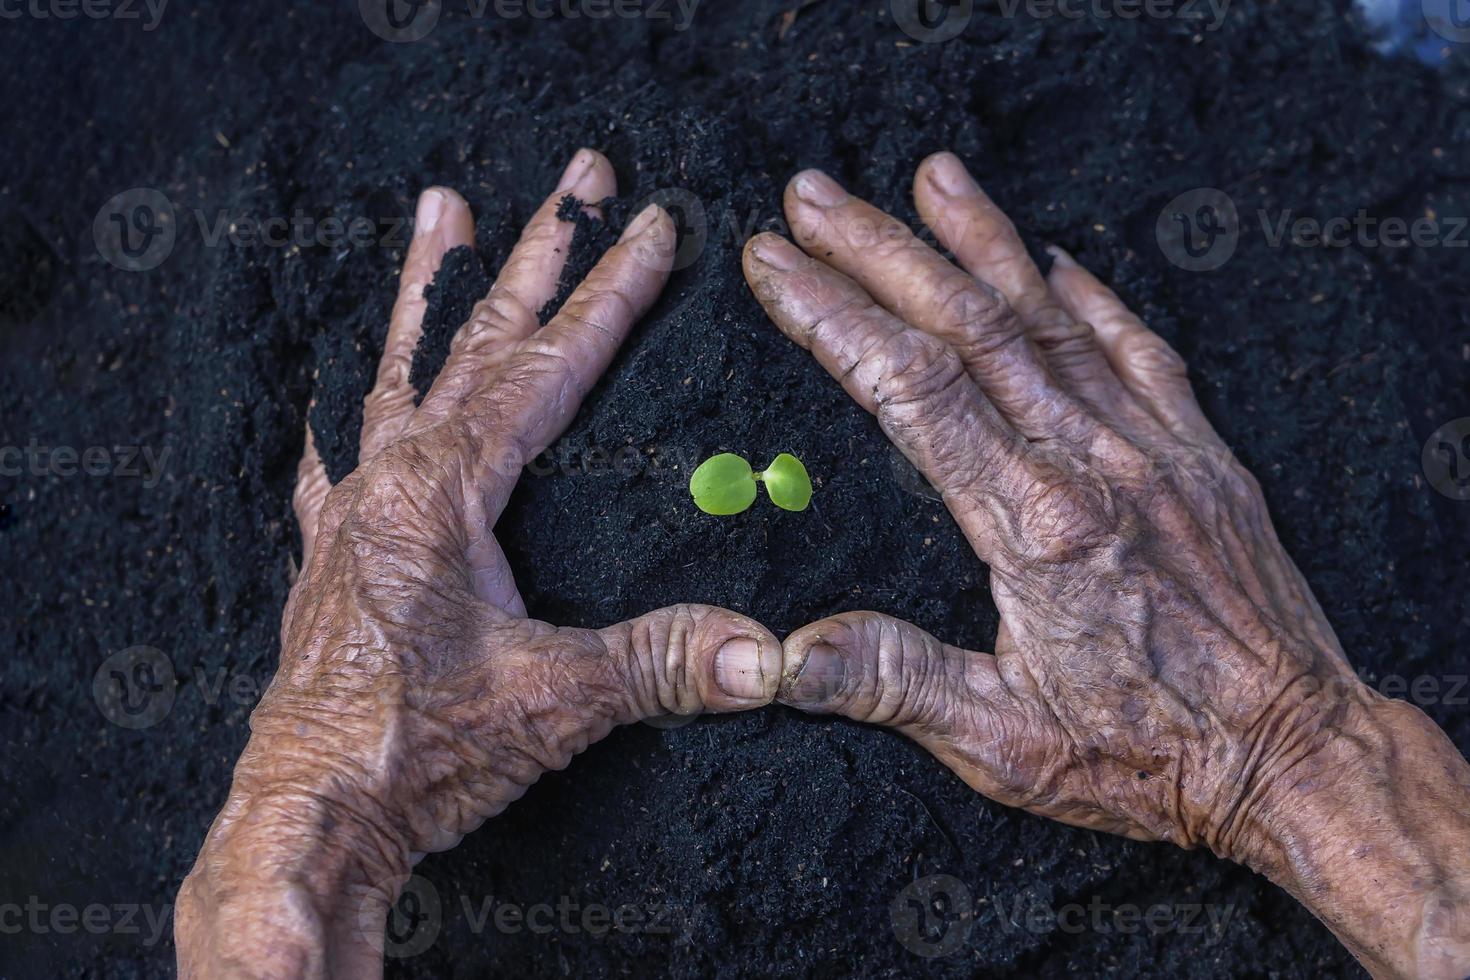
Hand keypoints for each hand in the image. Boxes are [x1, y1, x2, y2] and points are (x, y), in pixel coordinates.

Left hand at [176, 149, 781, 978]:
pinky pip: (345, 453)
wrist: (309, 815)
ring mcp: (355, 513)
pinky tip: (340, 392)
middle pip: (480, 341)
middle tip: (574, 176)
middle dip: (537, 256)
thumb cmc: (416, 753)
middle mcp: (392, 480)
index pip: (547, 369)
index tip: (650, 228)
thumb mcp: (556, 701)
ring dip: (432, 292)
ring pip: (401, 371)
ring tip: (442, 212)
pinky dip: (356, 407)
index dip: (608, 296)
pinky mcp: (336, 558)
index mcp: (441, 492)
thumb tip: (769, 654)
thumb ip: (664, 663)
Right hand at [742, 153, 1469, 978]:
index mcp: (1034, 526)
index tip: (777, 265)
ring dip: (982, 241)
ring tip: (929, 179)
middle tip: (814, 196)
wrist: (1298, 754)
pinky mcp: (1203, 456)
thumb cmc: (1152, 755)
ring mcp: (1157, 448)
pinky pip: (1144, 351)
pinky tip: (1060, 259)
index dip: (834, 315)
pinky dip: (1097, 297)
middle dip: (881, 250)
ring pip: (1053, 318)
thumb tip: (786, 652)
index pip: (910, 388)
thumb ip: (892, 680)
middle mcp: (1096, 463)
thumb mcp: (1005, 743)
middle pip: (972, 325)